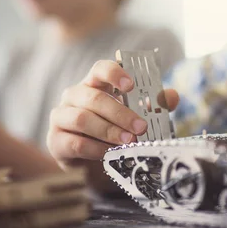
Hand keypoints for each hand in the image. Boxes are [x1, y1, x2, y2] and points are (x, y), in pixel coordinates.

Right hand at [47, 60, 179, 169]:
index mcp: (93, 84)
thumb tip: (171, 96)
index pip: (99, 69)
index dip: (114, 74)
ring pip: (82, 118)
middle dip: (120, 113)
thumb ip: (151, 105)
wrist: (84, 158)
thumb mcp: (131, 116)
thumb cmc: (109, 129)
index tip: (131, 85)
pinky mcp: (55, 140)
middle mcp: (73, 96)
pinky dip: (96, 148)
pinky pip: (76, 142)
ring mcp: (61, 117)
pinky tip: (110, 153)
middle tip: (141, 128)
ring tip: (128, 142)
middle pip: (94, 97)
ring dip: (108, 131)